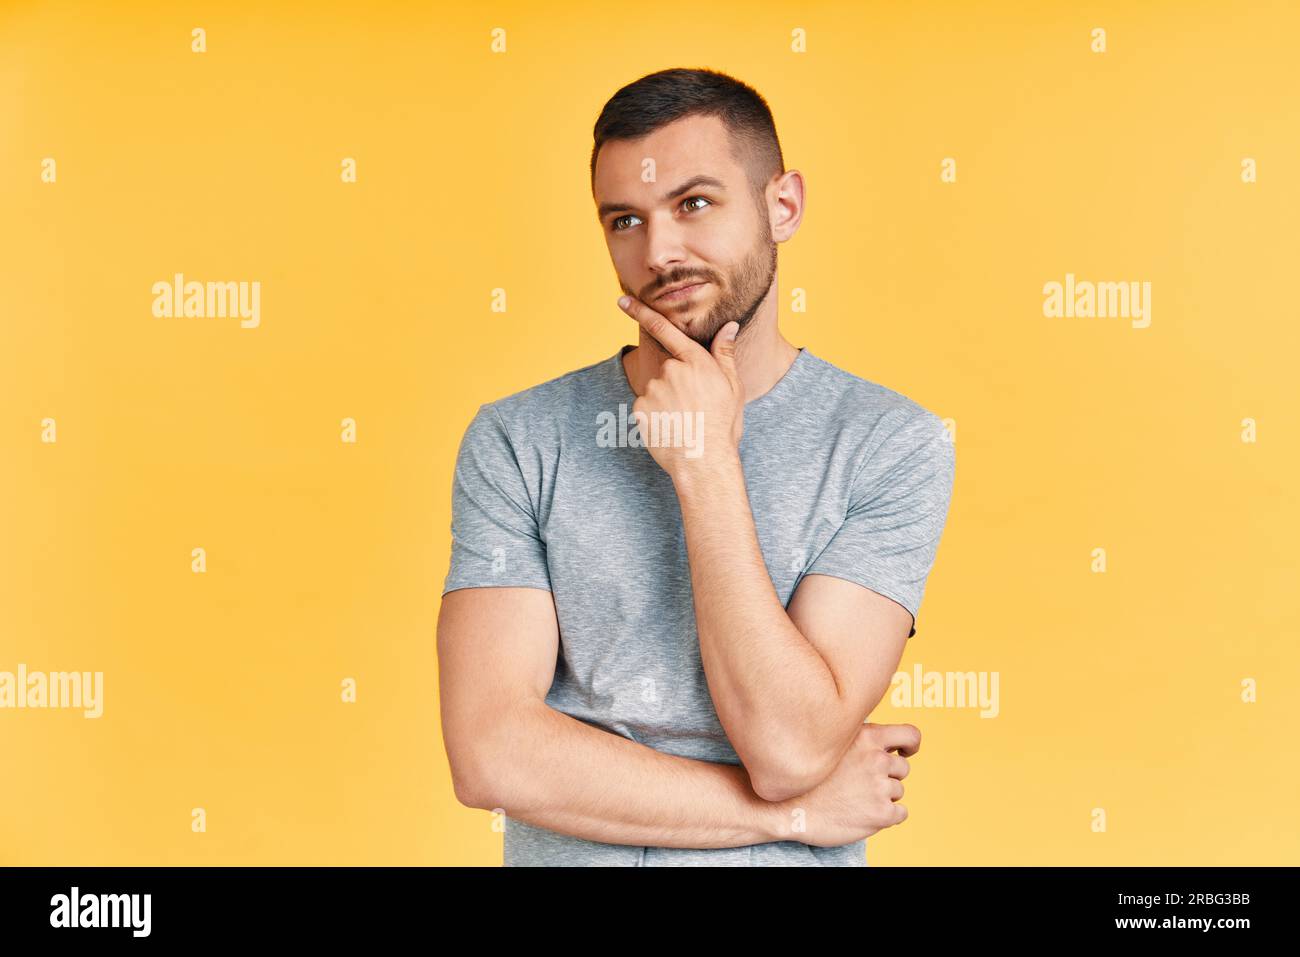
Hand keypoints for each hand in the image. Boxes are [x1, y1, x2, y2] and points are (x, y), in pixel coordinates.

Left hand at [616, 294, 743, 477]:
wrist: (703, 462)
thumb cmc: (722, 425)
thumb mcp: (732, 387)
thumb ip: (725, 353)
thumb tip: (729, 325)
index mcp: (695, 362)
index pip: (664, 329)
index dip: (640, 312)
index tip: (622, 300)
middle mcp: (671, 371)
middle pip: (667, 369)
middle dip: (676, 384)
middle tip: (694, 408)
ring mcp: (653, 390)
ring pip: (657, 389)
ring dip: (667, 401)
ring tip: (685, 421)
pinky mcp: (640, 409)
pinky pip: (646, 407)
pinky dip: (656, 416)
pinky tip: (671, 428)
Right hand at [769, 722, 920, 846]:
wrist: (788, 809)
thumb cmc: (807, 778)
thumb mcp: (831, 744)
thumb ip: (857, 740)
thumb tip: (879, 742)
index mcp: (867, 737)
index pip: (910, 734)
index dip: (911, 744)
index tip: (907, 752)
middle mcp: (876, 758)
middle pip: (903, 768)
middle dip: (888, 776)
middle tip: (862, 784)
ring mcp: (880, 786)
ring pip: (898, 791)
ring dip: (883, 797)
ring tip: (854, 799)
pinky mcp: (882, 813)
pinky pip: (899, 814)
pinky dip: (886, 816)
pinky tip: (861, 814)